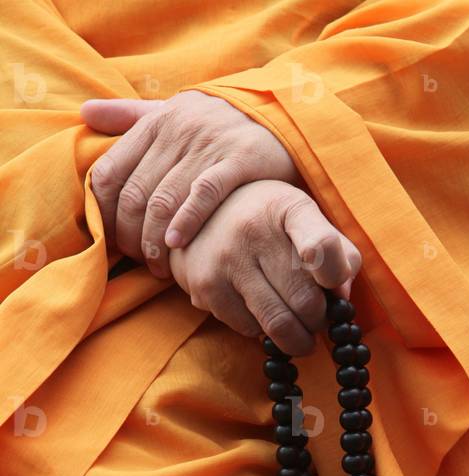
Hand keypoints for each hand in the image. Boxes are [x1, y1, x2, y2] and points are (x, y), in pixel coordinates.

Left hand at [82, 90, 300, 277]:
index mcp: (154, 123)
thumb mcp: (173, 110)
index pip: (109, 173)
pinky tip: (178, 244)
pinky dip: (187, 221)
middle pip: (135, 195)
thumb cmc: (218, 122)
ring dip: (156, 241)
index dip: (104, 214)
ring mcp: (207, 145)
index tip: (113, 241)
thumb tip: (85, 111)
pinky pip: (204, 194)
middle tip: (139, 262)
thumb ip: (130, 115)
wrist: (278, 113)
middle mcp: (176, 132)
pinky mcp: (239, 160)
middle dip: (130, 237)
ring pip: (164, 200)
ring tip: (160, 267)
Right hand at [168, 180, 361, 355]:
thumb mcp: (308, 221)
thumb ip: (339, 255)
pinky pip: (249, 329)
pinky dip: (262, 331)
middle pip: (305, 300)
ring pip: (278, 324)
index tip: (334, 288)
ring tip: (298, 330)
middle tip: (318, 321)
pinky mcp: (206, 286)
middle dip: (319, 321)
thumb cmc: (272, 224)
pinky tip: (262, 313)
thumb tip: (341, 299)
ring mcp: (227, 259)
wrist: (203, 216)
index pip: (322, 246)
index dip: (335, 275)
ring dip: (296, 337)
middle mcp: (255, 229)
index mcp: (289, 207)